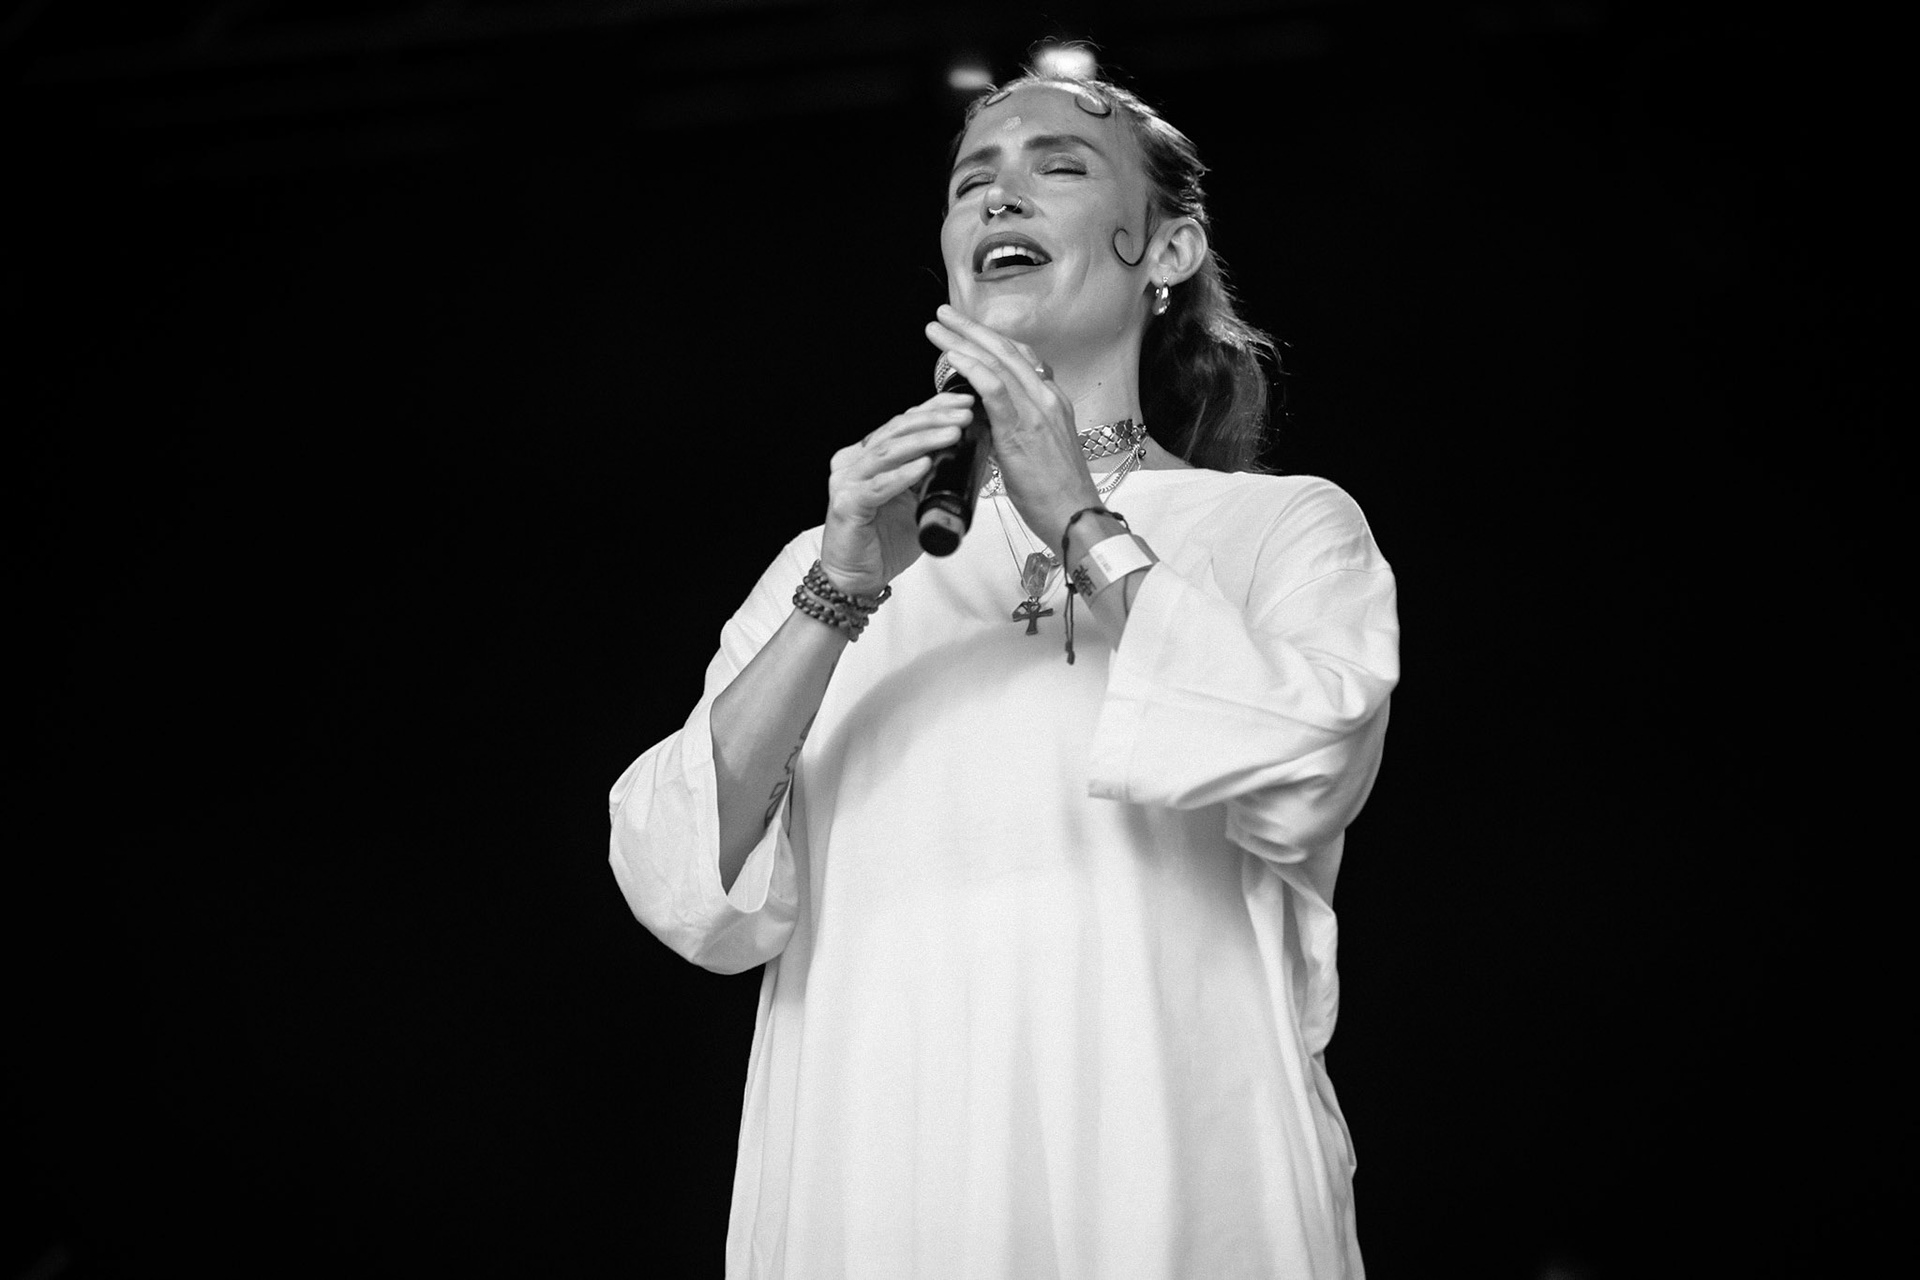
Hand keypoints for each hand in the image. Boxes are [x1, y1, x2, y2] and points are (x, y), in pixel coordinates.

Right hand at [819, 393, 972, 596]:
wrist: (857, 579)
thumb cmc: (884, 542)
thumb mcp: (919, 503)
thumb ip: (937, 480)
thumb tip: (977, 461)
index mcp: (869, 455)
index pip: (903, 423)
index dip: (933, 408)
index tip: (963, 402)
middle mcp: (854, 462)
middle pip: (896, 431)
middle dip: (933, 419)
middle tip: (964, 414)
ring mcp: (848, 482)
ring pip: (888, 452)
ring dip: (923, 441)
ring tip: (952, 434)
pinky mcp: (847, 505)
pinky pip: (877, 486)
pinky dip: (902, 475)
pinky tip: (924, 465)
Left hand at [924, 304, 1099, 549]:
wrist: (1075, 517)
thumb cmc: (1056, 493)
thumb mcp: (1040, 449)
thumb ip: (1018, 427)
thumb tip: (988, 422)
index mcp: (1052, 401)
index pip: (1020, 358)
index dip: (991, 340)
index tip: (967, 330)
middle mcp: (1047, 398)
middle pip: (1006, 351)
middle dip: (971, 329)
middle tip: (943, 314)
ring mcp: (1037, 411)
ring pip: (998, 363)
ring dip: (963, 341)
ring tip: (937, 328)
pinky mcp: (1023, 430)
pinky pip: (995, 390)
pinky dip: (973, 370)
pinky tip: (953, 358)